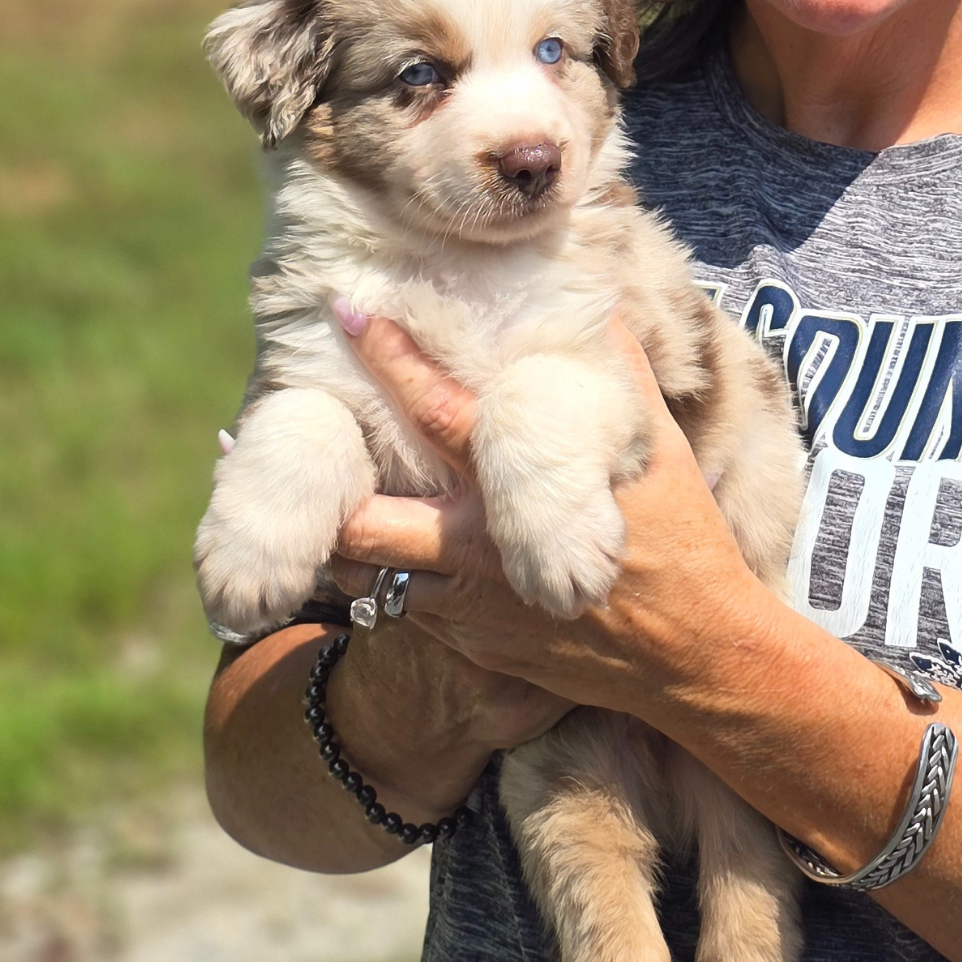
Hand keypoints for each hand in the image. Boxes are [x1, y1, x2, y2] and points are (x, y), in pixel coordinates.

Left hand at [329, 311, 764, 726]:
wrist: (695, 658)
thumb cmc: (684, 540)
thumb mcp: (660, 448)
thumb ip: (622, 372)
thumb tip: (600, 303)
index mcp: (519, 489)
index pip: (437, 411)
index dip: (389, 359)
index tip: (345, 313)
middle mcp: (481, 551)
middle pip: (365, 520)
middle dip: (319, 483)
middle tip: (266, 442)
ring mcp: (471, 610)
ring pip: (366, 576)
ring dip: (336, 540)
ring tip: (305, 505)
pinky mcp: (472, 652)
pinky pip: (405, 613)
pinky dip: (378, 584)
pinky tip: (365, 563)